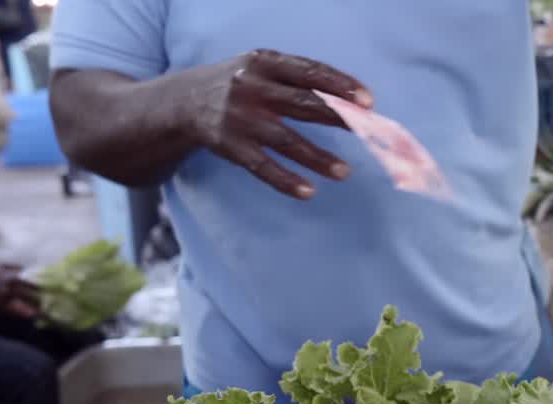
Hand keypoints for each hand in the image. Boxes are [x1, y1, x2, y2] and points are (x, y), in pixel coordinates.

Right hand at [178, 49, 372, 199]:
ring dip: (317, 158)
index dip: (340, 85)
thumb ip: (298, 79)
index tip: (368, 100)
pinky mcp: (230, 145)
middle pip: (302, 103)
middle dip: (337, 117)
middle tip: (366, 131)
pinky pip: (262, 166)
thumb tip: (352, 102)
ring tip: (345, 172)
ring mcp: (240, 117)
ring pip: (286, 140)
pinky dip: (285, 180)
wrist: (183, 100)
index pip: (309, 71)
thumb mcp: (262, 68)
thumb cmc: (241, 84)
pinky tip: (308, 191)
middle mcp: (251, 87)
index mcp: (264, 62)